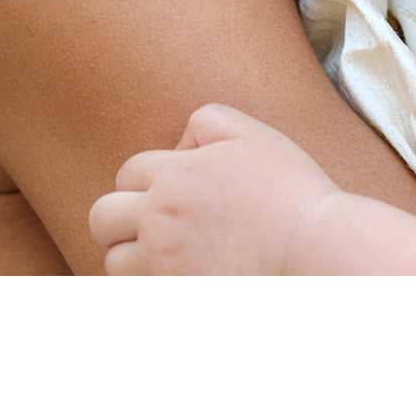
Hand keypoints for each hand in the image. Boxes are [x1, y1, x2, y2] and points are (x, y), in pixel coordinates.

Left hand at [88, 103, 344, 274]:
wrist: (313, 249)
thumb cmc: (290, 190)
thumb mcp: (253, 134)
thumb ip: (208, 121)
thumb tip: (179, 146)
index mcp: (174, 176)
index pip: (128, 173)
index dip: (148, 179)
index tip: (174, 191)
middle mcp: (159, 220)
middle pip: (103, 218)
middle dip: (120, 218)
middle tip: (154, 224)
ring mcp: (164, 264)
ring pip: (114, 263)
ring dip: (133, 257)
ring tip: (169, 254)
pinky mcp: (176, 295)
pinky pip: (140, 293)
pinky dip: (151, 285)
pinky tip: (180, 276)